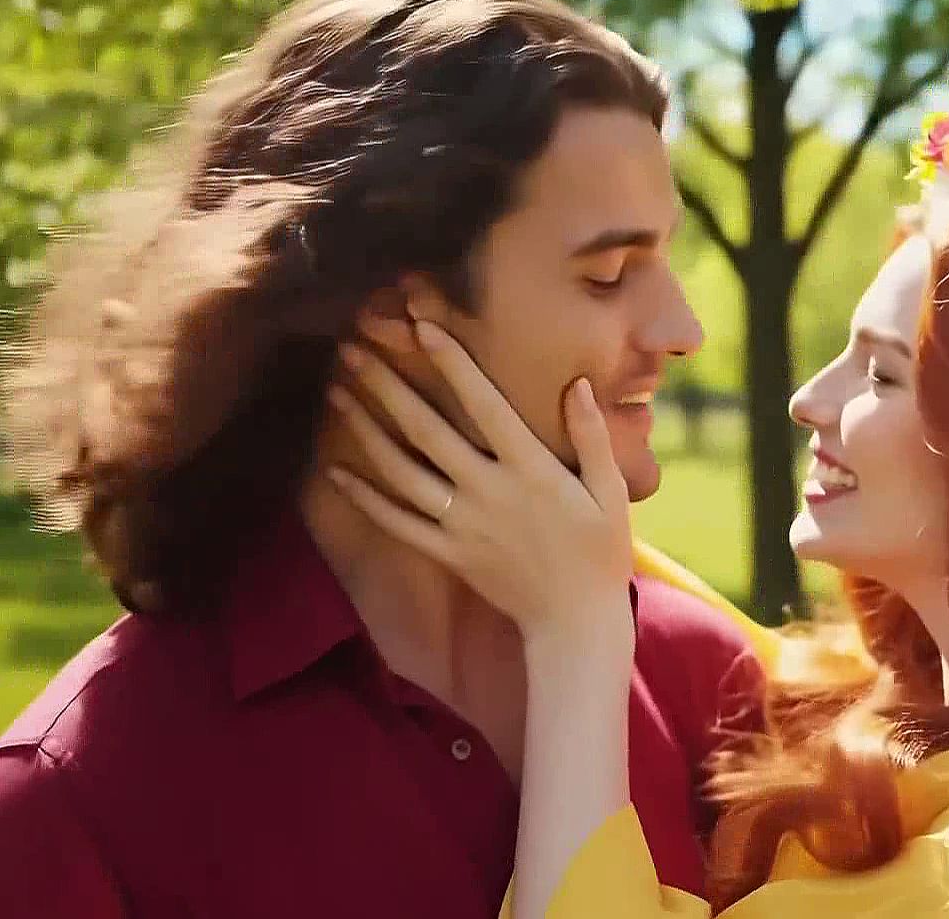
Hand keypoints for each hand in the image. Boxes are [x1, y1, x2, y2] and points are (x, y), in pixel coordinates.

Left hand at [324, 321, 632, 640]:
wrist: (575, 621)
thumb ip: (591, 437)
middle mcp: (489, 491)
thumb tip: (578, 385)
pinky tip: (338, 471)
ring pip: (402, 471)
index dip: (451, 363)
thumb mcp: (610, 491)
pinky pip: (397, 523)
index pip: (484, 404)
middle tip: (352, 350)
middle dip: (387, 385)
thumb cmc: (600, 551)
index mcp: (531, 468)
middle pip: (426, 430)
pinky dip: (365, 498)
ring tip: (338, 393)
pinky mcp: (448, 553)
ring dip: (366, 429)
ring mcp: (463, 524)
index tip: (421, 327)